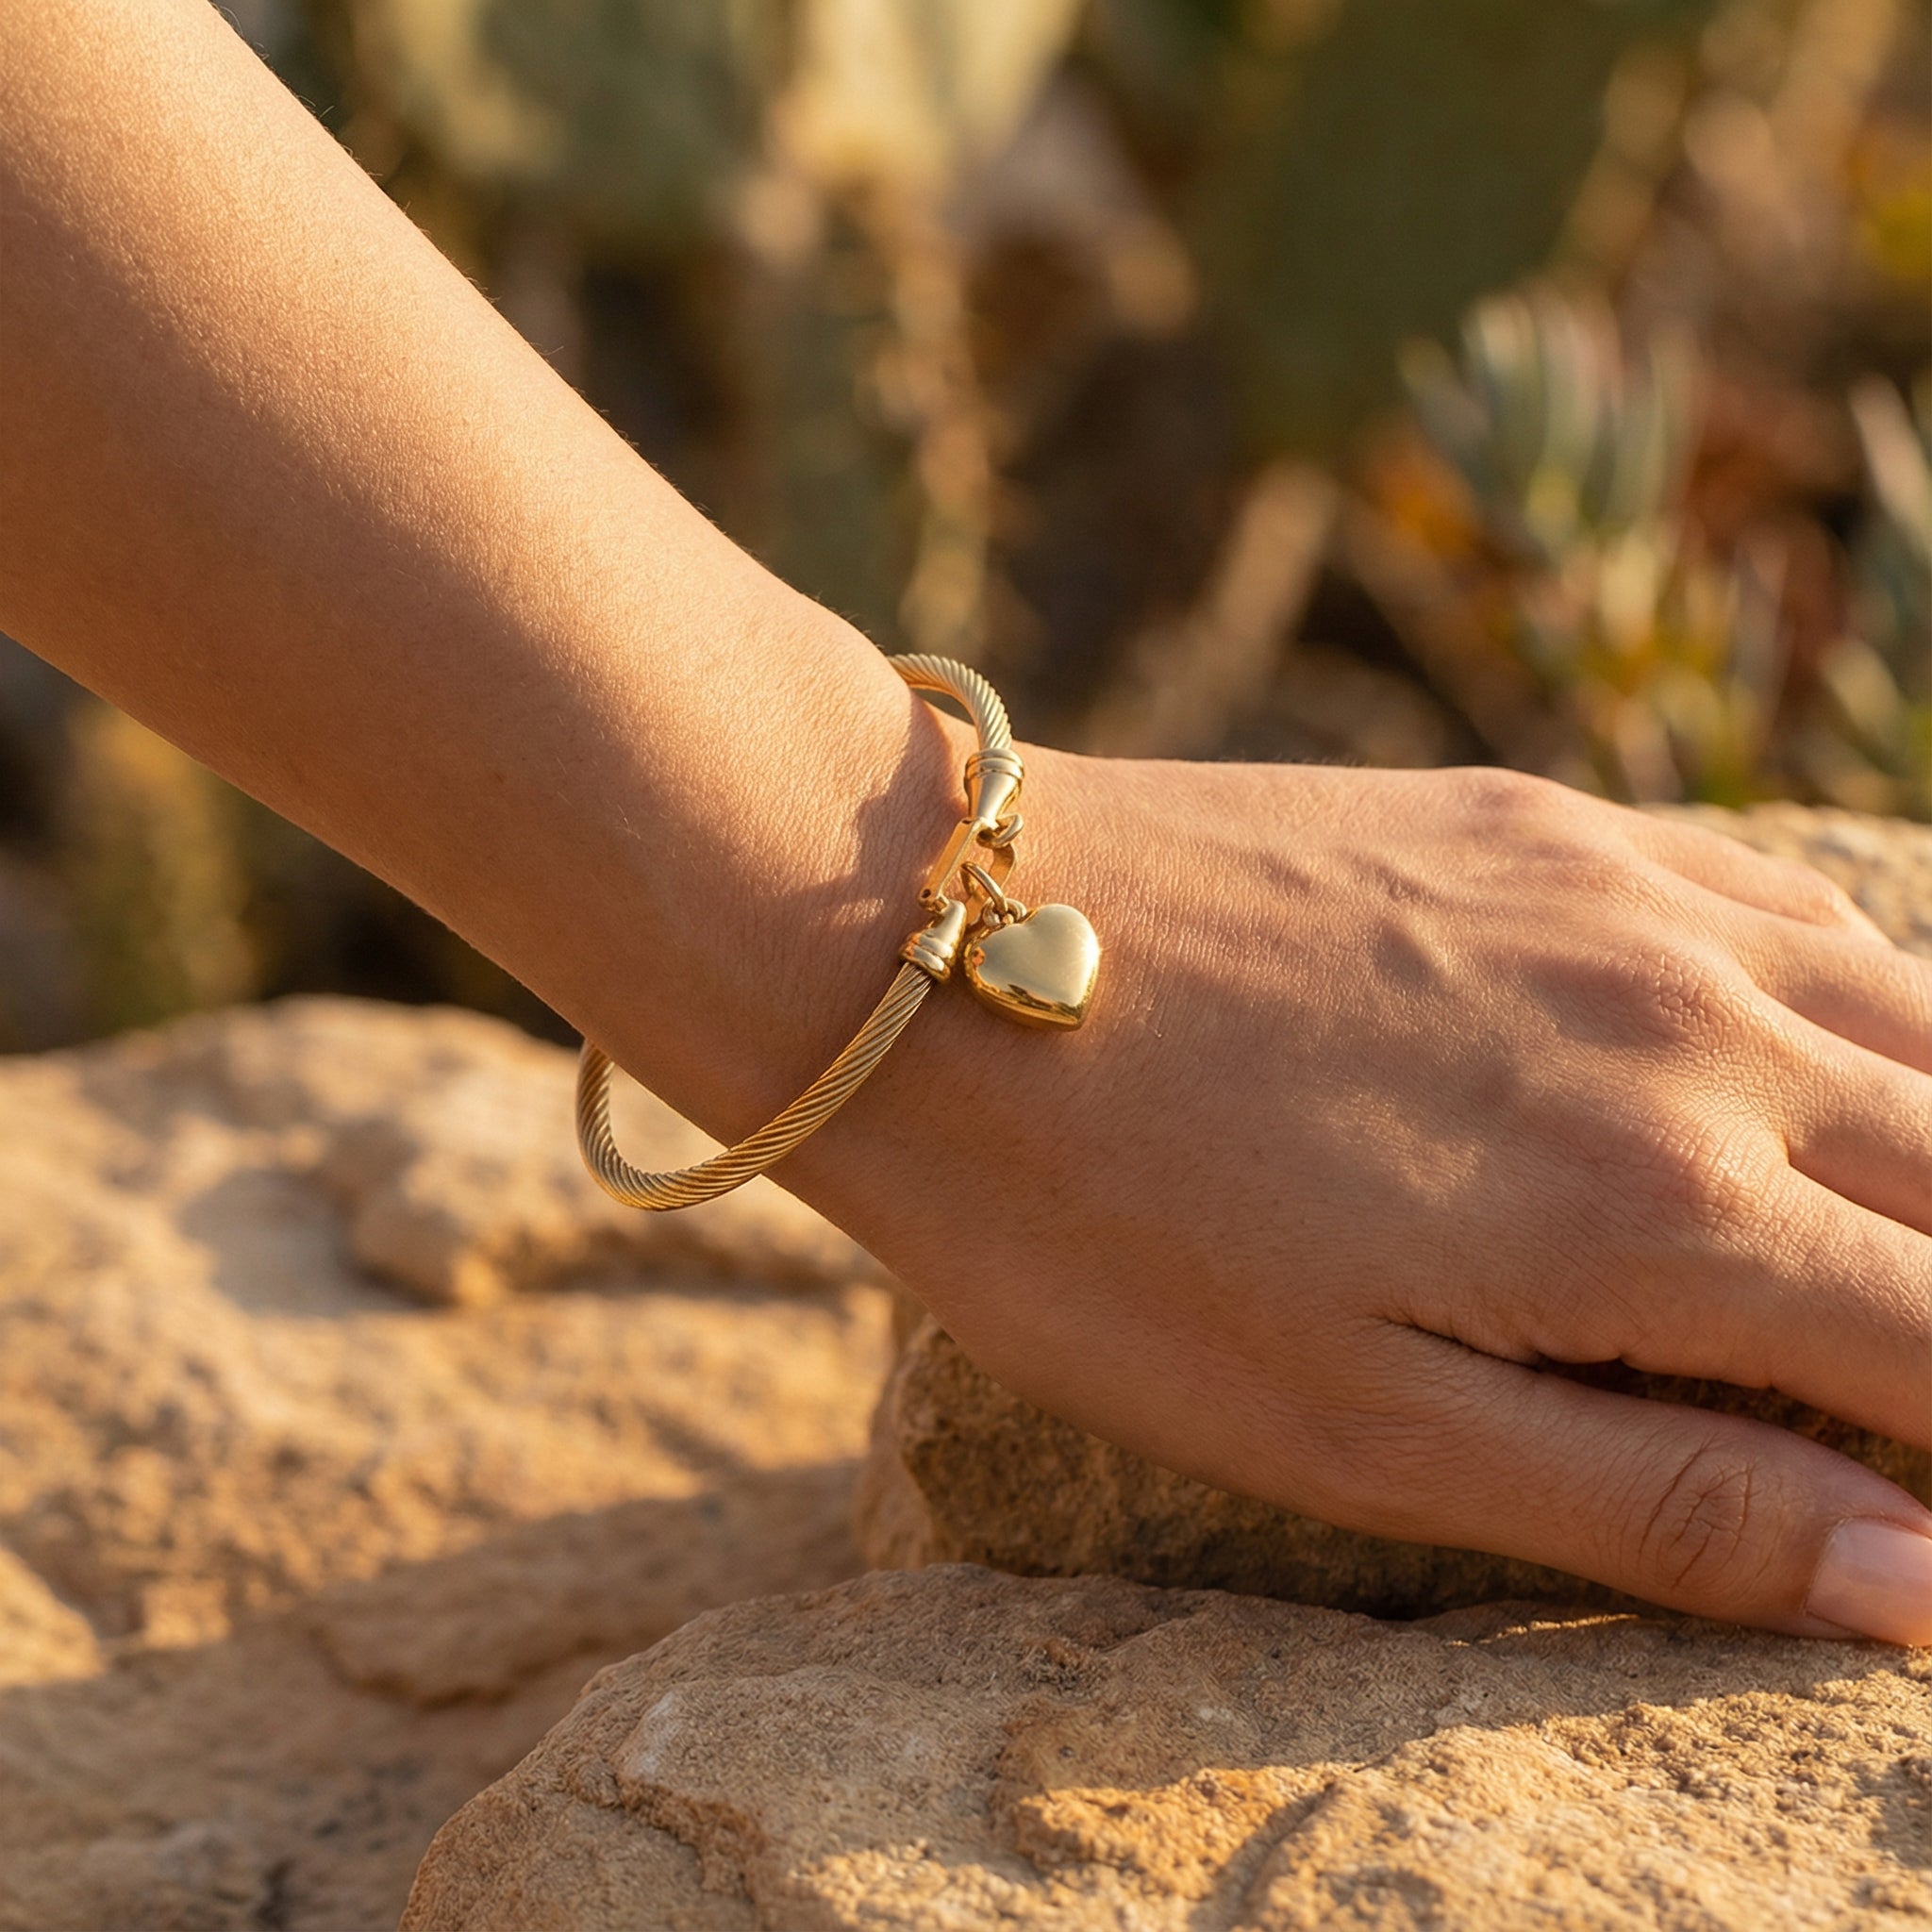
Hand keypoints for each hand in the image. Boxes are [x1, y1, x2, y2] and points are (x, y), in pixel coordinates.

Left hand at [800, 755, 1931, 1642]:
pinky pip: (1777, 898)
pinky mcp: (1534, 820)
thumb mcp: (1351, 1428)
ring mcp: (1619, 898)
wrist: (931, 951)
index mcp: (1658, 1211)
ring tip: (1898, 1229)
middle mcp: (1692, 1029)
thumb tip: (1918, 1590)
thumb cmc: (1105, 1225)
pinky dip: (1851, 991)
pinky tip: (1815, 1040)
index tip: (1925, 1500)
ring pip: (1911, 1015)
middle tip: (1904, 1373)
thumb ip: (1655, 1501)